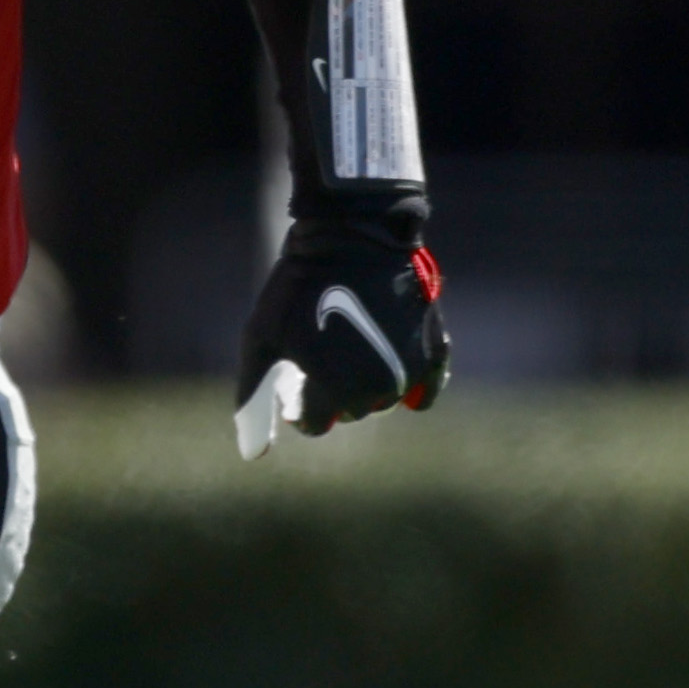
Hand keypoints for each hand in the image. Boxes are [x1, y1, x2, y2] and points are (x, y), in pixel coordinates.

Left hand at [233, 195, 445, 460]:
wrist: (354, 233)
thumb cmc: (300, 285)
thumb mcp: (262, 337)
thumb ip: (254, 395)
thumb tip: (254, 454)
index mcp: (335, 391)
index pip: (314, 423)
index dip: (298, 402)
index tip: (294, 375)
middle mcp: (377, 389)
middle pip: (351, 412)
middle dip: (334, 391)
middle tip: (322, 353)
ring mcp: (410, 370)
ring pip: (383, 399)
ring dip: (366, 383)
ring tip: (350, 342)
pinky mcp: (434, 350)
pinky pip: (426, 391)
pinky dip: (411, 387)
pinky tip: (392, 368)